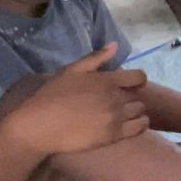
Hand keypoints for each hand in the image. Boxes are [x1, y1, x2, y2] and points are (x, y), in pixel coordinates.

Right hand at [1, 44, 148, 156]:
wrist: (40, 126)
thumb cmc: (52, 96)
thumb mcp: (71, 70)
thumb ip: (96, 58)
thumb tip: (115, 45)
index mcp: (107, 80)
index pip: (139, 77)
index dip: (136, 80)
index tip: (127, 86)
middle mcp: (115, 97)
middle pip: (139, 96)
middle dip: (131, 97)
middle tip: (119, 102)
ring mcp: (116, 117)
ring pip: (141, 111)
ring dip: (134, 111)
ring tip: (122, 115)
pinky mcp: (113, 135)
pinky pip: (140, 127)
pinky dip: (139, 125)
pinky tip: (127, 125)